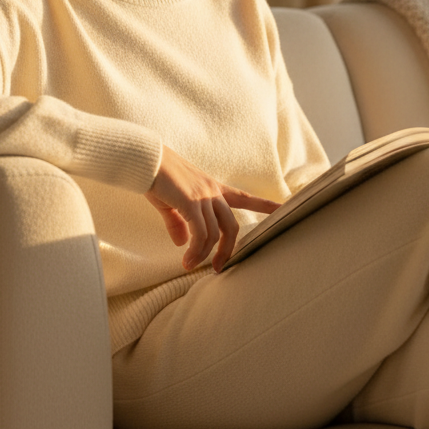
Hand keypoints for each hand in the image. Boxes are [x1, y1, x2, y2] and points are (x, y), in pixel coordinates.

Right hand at [145, 145, 280, 272]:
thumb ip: (179, 223)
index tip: (283, 208)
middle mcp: (212, 191)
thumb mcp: (170, 202)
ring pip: (215, 232)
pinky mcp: (191, 201)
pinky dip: (195, 250)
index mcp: (211, 188)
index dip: (264, 205)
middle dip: (227, 250)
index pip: (244, 197)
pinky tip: (187, 259)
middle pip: (232, 225)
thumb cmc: (156, 177)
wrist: (146, 159)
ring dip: (204, 253)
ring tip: (190, 265)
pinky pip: (200, 233)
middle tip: (218, 268)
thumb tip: (183, 242)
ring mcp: (203, 196)